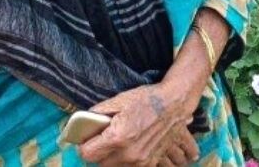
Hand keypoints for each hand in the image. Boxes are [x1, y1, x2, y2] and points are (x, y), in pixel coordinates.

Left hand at [78, 84, 200, 166]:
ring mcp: (141, 161)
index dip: (85, 145)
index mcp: (118, 138)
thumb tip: (82, 122)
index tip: (88, 140)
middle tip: (103, 141)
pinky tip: (130, 150)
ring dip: (112, 159)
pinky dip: (127, 161)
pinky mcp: (150, 162)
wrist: (175, 103)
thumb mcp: (119, 101)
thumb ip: (97, 113)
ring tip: (118, 145)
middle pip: (99, 164)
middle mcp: (128, 154)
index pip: (87, 154)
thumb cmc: (147, 99)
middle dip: (98, 153)